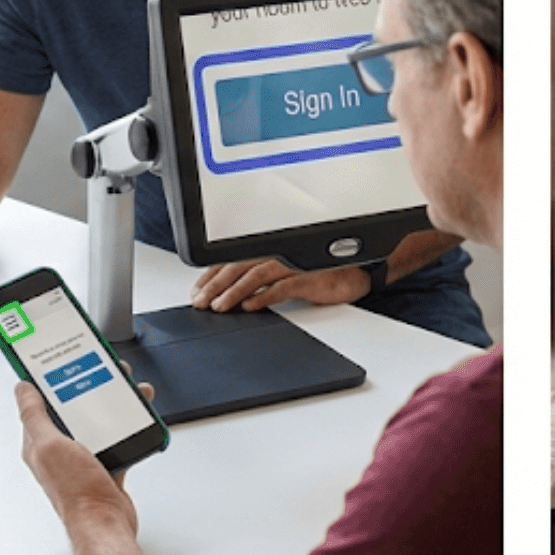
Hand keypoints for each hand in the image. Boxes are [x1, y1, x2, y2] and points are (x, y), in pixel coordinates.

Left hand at [16, 382, 138, 534]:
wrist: (106, 522)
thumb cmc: (77, 491)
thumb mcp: (50, 445)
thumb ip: (34, 416)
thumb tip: (22, 389)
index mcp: (40, 442)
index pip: (39, 402)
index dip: (46, 379)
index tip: (57, 360)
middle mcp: (59, 448)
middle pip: (72, 406)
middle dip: (89, 385)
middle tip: (105, 370)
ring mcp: (82, 456)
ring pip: (96, 418)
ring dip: (112, 403)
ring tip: (127, 390)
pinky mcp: (104, 463)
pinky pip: (114, 435)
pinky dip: (125, 423)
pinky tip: (134, 418)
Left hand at [191, 259, 369, 312]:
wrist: (357, 270)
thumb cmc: (321, 270)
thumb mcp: (285, 271)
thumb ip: (260, 277)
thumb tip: (230, 292)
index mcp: (269, 248)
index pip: (232, 259)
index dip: (210, 275)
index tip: (196, 291)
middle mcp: (278, 252)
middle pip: (238, 266)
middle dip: (215, 285)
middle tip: (200, 302)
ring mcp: (294, 264)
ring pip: (256, 275)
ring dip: (234, 291)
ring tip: (219, 306)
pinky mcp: (309, 277)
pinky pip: (282, 287)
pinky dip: (263, 296)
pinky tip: (250, 306)